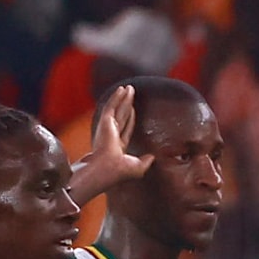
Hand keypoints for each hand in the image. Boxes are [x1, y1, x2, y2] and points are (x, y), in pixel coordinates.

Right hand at [71, 83, 150, 201]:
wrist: (107, 168)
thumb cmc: (120, 171)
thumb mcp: (138, 168)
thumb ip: (146, 161)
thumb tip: (153, 157)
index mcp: (116, 146)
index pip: (125, 129)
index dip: (130, 119)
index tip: (133, 110)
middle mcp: (110, 135)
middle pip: (121, 116)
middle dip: (125, 104)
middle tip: (130, 93)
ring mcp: (107, 127)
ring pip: (117, 108)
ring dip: (122, 98)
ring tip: (128, 88)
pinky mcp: (105, 121)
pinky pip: (112, 105)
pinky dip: (116, 97)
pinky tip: (122, 89)